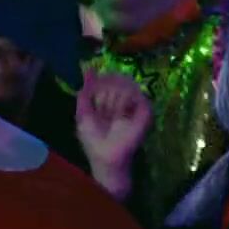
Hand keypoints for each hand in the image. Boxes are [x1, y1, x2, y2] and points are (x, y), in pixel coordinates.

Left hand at [76, 70, 152, 198]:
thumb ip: (85, 93)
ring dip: (116, 99)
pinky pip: (140, 96)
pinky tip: (120, 113)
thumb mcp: (83, 114)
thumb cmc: (93, 140)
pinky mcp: (145, 113)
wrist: (106, 158)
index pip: (106, 80)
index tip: (96, 99)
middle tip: (104, 111)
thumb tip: (88, 70)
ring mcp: (134, 106)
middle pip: (116, 81)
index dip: (100, 85)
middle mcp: (122, 101)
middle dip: (107, 93)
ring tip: (112, 114)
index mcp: (108, 101)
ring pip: (127, 85)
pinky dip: (128, 101)